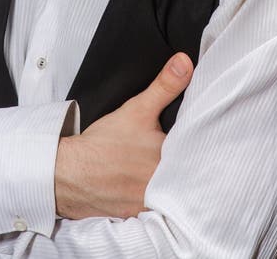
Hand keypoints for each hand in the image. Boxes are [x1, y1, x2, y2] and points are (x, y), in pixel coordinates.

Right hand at [55, 52, 192, 219]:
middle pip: (186, 173)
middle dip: (187, 163)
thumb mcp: (137, 109)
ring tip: (168, 167)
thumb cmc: (102, 144)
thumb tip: (185, 63)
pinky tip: (148, 183)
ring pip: (172, 191)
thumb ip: (165, 86)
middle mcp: (164, 187)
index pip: (198, 152)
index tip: (208, 138)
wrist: (68, 174)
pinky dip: (156, 196)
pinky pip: (155, 206)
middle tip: (188, 151)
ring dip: (173, 182)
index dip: (202, 144)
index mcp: (170, 160)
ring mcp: (151, 204)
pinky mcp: (137, 214)